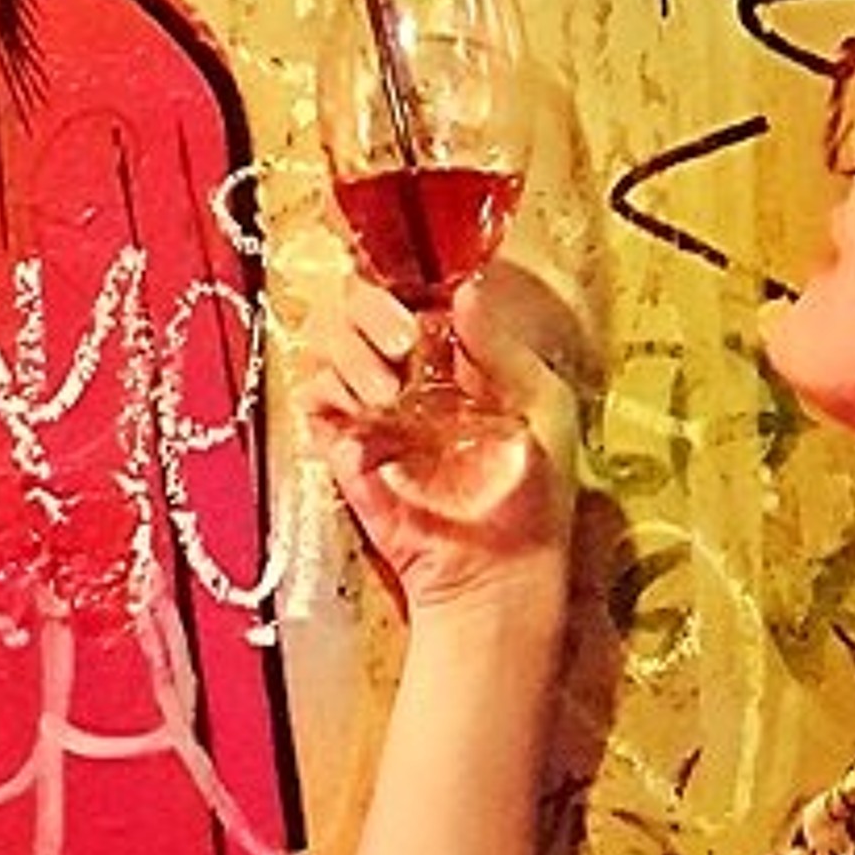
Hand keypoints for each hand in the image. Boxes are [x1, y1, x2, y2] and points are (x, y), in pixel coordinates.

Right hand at [301, 262, 581, 612]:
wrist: (498, 569)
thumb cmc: (534, 493)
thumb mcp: (541, 407)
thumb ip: (502, 348)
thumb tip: (461, 291)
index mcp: (455, 355)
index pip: (409, 291)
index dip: (404, 285)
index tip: (422, 307)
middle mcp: (407, 372)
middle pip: (354, 304)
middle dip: (368, 310)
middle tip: (401, 343)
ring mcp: (372, 407)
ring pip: (326, 341)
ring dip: (351, 353)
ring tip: (390, 396)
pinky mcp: (344, 446)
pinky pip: (314, 396)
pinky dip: (331, 391)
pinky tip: (369, 415)